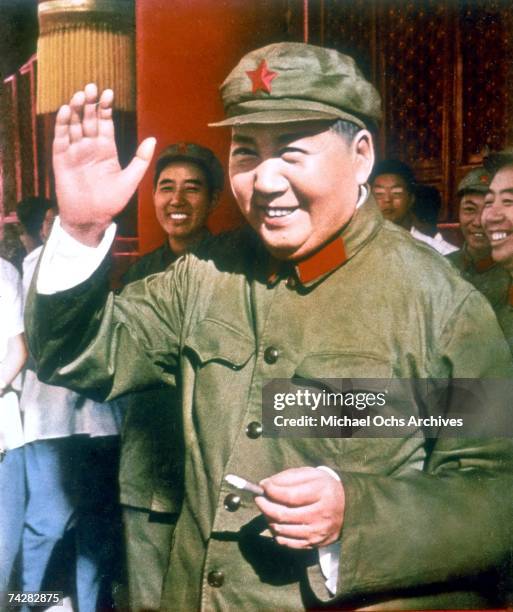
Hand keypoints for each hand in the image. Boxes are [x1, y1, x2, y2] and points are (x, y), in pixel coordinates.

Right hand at [53, 83, 155, 244]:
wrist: (91, 218)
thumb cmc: (111, 202)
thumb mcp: (130, 180)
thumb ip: (141, 159)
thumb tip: (153, 139)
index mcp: (106, 149)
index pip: (105, 123)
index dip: (105, 108)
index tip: (108, 93)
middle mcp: (90, 147)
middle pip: (88, 119)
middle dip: (89, 103)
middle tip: (91, 87)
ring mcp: (75, 151)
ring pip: (74, 125)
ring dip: (75, 109)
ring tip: (79, 95)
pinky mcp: (61, 158)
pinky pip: (60, 138)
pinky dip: (62, 124)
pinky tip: (66, 110)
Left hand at [255, 467, 344, 549]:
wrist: (348, 507)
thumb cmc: (324, 487)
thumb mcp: (310, 474)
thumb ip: (288, 477)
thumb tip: (265, 485)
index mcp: (321, 493)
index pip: (289, 496)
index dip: (271, 491)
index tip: (262, 485)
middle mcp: (320, 515)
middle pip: (283, 515)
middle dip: (264, 505)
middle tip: (258, 497)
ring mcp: (317, 532)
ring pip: (281, 530)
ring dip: (268, 518)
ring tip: (267, 508)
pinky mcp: (313, 544)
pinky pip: (286, 542)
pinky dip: (276, 532)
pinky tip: (276, 521)